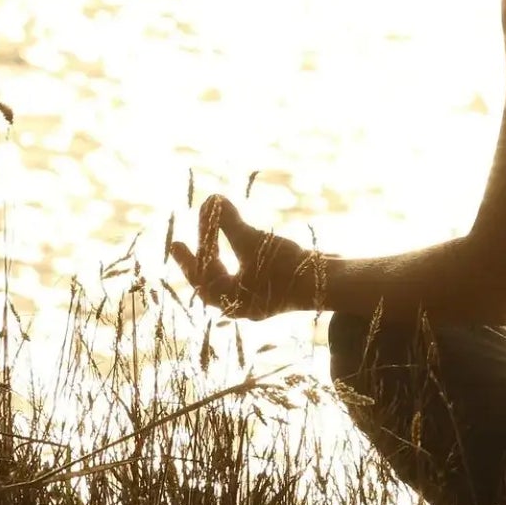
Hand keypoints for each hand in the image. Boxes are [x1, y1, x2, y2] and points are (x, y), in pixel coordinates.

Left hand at [167, 195, 325, 319]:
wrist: (328, 282)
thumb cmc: (286, 267)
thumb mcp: (253, 241)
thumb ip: (228, 222)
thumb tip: (210, 199)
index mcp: (231, 302)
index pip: (203, 278)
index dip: (188, 259)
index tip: (176, 242)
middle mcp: (244, 305)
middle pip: (215, 281)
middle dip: (203, 257)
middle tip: (180, 244)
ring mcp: (261, 299)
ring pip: (232, 278)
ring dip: (221, 257)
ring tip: (212, 240)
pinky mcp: (277, 290)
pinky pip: (249, 274)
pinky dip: (241, 258)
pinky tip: (243, 242)